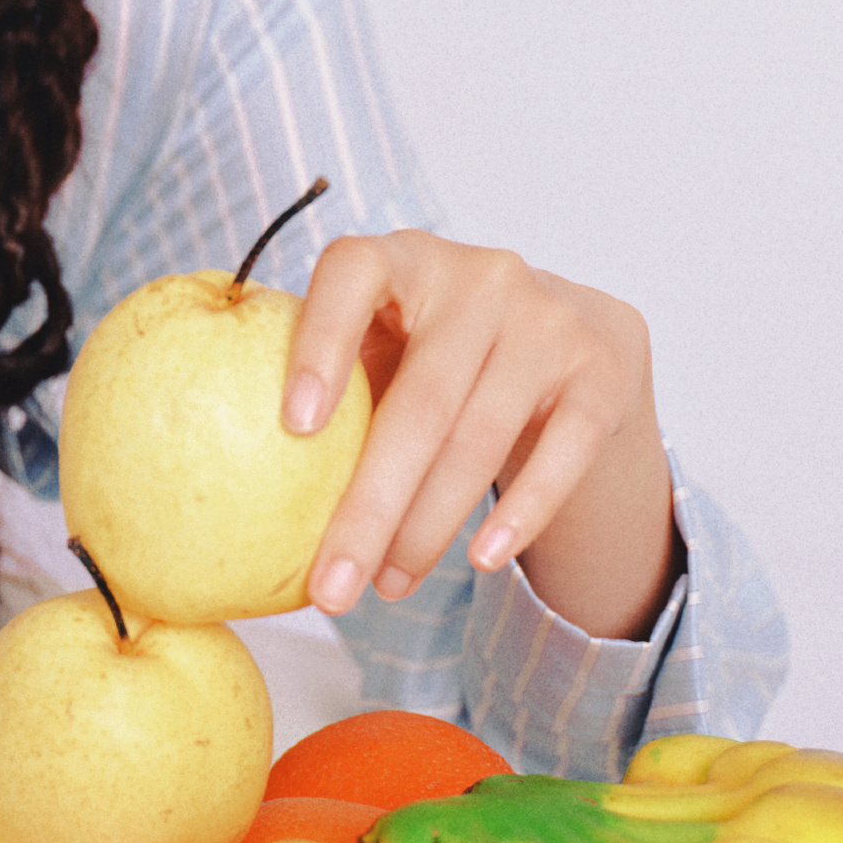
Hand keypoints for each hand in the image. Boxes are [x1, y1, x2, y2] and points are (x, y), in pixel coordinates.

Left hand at [284, 230, 678, 638]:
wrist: (577, 337)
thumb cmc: (443, 349)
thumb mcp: (391, 341)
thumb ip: (337, 379)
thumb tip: (242, 474)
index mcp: (405, 257)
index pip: (352, 273)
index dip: (320, 343)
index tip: (293, 426)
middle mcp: (480, 276)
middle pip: (419, 401)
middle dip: (368, 504)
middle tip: (329, 586)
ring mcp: (548, 321)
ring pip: (479, 439)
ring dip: (428, 526)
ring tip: (386, 585)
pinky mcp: (601, 374)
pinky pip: (559, 455)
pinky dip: (521, 513)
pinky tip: (481, 560)